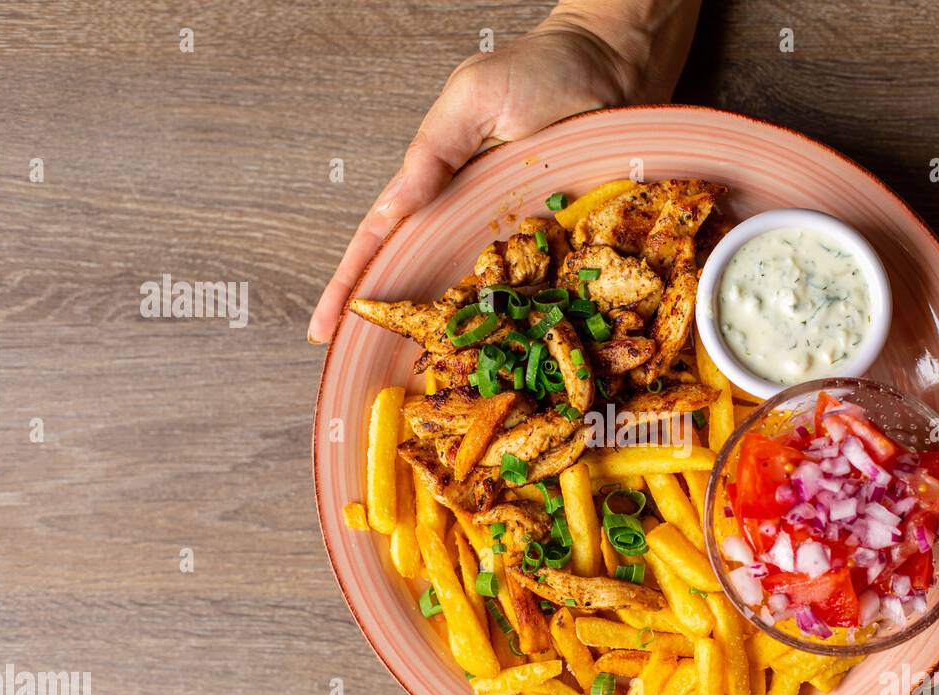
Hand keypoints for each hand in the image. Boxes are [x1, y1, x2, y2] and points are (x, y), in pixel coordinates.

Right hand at [307, 3, 695, 342]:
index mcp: (440, 187)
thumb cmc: (542, 70)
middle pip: (426, 281)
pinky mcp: (568, 245)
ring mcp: (522, 238)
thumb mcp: (474, 98)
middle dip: (398, 328)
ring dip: (461, 340)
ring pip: (483, 298)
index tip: (323, 328)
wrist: (615, 66)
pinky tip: (522, 359)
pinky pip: (549, 290)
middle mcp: (476, 221)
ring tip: (430, 384)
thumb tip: (398, 205)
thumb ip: (434, 150)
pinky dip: (535, 324)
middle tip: (367, 375)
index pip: (383, 241)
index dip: (350, 284)